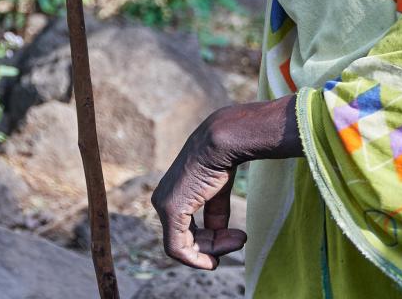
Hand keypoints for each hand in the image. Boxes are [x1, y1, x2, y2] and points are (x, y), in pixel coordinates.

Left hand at [152, 97, 301, 270]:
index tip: (233, 242)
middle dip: (213, 246)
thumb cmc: (221, 159)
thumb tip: (219, 235)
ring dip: (212, 250)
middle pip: (185, 239)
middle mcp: (162, 200)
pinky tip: (216, 260)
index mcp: (172, 193)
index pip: (186, 228)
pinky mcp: (170, 210)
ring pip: (182, 246)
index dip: (209, 241)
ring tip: (239, 241)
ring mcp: (163, 206)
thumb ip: (215, 213)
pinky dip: (197, 258)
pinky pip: (178, 247)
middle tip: (240, 242)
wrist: (221, 143)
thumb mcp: (217, 191)